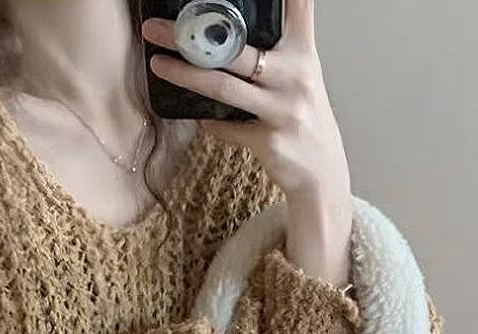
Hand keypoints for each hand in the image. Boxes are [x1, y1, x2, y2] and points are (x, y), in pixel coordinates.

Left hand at [142, 0, 350, 207]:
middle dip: (191, 36)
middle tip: (156, 28)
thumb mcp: (300, 76)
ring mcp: (283, 111)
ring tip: (158, 64)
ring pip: (224, 87)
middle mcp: (296, 77)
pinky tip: (198, 116)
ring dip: (185, 75)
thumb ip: (276, 50)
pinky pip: (225, 128)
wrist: (322, 173)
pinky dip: (208, 122)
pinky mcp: (270, 142)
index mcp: (304, 53)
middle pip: (236, 48)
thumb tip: (226, 31)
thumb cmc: (303, 118)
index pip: (298, 6)